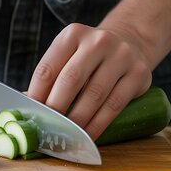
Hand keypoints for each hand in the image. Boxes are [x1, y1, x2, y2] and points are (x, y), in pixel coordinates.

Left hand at [27, 23, 153, 139]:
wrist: (130, 43)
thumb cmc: (90, 57)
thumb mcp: (70, 55)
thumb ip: (53, 77)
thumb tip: (30, 110)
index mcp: (73, 34)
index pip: (48, 68)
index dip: (36, 96)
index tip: (31, 116)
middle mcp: (98, 41)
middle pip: (71, 80)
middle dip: (56, 109)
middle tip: (47, 129)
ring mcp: (121, 56)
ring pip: (94, 95)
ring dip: (77, 120)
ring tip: (66, 136)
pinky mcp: (139, 74)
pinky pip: (114, 105)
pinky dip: (98, 124)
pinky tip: (87, 135)